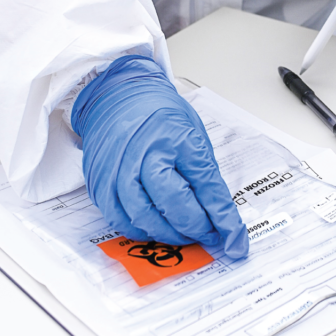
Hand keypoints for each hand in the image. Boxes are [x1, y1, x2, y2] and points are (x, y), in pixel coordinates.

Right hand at [71, 55, 248, 258]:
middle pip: (174, 205)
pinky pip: (119, 219)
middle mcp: (144, 154)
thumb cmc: (157, 113)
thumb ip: (203, 173)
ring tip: (184, 235)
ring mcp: (117, 169)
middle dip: (196, 228)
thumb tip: (219, 214)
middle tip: (208, 235)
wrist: (116, 95)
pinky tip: (154, 229)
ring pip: (144, 217)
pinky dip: (140, 230)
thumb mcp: (192, 133)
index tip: (235, 240)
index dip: (223, 218)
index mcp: (176, 137)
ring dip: (169, 235)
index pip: (206, 186)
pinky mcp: (100, 182)